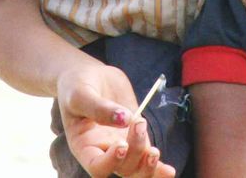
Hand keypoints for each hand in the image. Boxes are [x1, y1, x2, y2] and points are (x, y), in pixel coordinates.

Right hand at [57, 64, 174, 177]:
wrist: (90, 76)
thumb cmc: (77, 85)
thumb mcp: (80, 93)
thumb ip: (99, 107)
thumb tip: (125, 119)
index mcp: (84, 146)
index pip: (97, 167)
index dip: (111, 162)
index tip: (121, 143)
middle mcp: (103, 151)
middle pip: (122, 169)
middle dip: (135, 152)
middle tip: (139, 123)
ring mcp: (121, 146)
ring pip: (137, 170)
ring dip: (149, 164)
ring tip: (154, 150)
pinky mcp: (137, 138)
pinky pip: (148, 160)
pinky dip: (159, 168)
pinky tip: (169, 171)